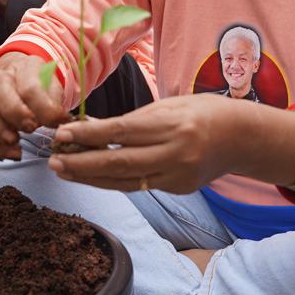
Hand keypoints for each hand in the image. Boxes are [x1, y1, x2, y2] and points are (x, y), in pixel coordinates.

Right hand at [0, 53, 66, 160]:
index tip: (55, 124)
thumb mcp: (54, 92)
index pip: (31, 86)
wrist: (21, 83)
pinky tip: (6, 152)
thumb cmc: (41, 90)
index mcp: (26, 66)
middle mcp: (0, 73)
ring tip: (15, 144)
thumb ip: (56, 104)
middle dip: (14, 112)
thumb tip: (62, 123)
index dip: (43, 109)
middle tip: (30, 129)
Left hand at [46, 95, 237, 193]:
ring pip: (124, 180)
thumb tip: (89, 127)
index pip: (120, 131)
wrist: (242, 137)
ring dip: (90, 177)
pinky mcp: (178, 189)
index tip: (61, 135)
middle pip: (118, 161)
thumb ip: (131, 119)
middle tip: (52, 161)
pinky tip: (91, 176)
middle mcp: (174, 152)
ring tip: (64, 171)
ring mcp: (177, 175)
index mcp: (171, 124)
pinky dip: (112, 181)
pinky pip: (138, 186)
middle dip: (81, 163)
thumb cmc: (200, 112)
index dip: (87, 136)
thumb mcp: (167, 106)